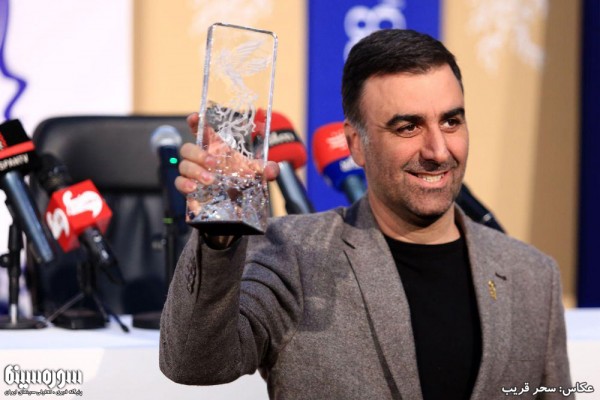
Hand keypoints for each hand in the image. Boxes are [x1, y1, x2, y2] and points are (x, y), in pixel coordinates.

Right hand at [176, 113, 279, 247]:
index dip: (195, 122)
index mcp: (215, 148)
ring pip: (183, 165)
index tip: (195, 118)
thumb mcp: (255, 173)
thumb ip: (266, 169)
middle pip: (188, 148)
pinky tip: (194, 188)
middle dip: (198, 154)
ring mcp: (193, 173)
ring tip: (209, 180)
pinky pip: (179, 183)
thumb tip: (271, 170)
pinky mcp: (189, 188)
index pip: (200, 130)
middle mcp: (201, 158)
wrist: (236, 204)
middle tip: (213, 163)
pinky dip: (184, 184)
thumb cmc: (241, 179)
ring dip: (194, 171)